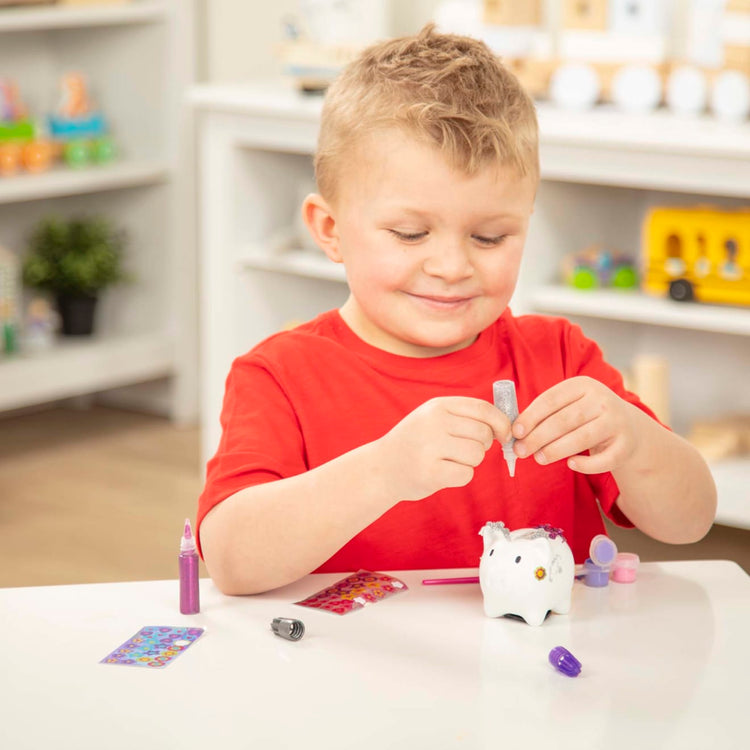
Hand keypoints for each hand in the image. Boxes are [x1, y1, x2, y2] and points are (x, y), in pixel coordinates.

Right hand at [377, 396, 511, 500]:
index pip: (483, 409)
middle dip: (483, 446)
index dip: (501, 422)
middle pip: (484, 434)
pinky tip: (442, 472)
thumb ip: (465, 416)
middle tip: (463, 450)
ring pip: (477, 455)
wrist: (381, 468)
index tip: (504, 434)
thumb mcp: (433, 418)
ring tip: (449, 460)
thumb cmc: (416, 443)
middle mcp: (434, 422)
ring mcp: (431, 447)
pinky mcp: (430, 472)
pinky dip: (460, 476)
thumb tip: (507, 425)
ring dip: (470, 462)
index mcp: (438, 406)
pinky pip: (467, 474)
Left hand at [512, 376, 637, 473]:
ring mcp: (617, 422)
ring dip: (556, 450)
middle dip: (538, 437)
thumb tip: (516, 432)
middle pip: (563, 420)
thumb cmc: (586, 416)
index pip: (550, 399)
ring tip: (538, 458)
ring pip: (581, 438)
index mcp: (583, 385)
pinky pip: (603, 459)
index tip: (515, 432)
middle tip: (520, 451)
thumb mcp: (570, 405)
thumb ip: (546, 414)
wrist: (630, 427)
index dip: (530, 416)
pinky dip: (586, 465)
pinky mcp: (626, 445)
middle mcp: (602, 400)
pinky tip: (571, 465)